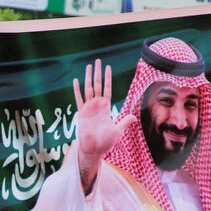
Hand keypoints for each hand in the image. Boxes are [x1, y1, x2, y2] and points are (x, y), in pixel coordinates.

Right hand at [73, 59, 136, 193]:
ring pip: (88, 88)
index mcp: (106, 107)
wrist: (93, 149)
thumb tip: (134, 117)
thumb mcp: (117, 131)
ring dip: (88, 77)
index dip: (107, 78)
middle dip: (97, 73)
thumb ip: (124, 122)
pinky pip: (79, 99)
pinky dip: (77, 90)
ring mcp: (88, 108)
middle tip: (97, 61)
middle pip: (97, 85)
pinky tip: (76, 81)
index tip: (107, 67)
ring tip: (88, 66)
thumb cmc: (105, 142)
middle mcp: (97, 105)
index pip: (107, 88)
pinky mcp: (81, 113)